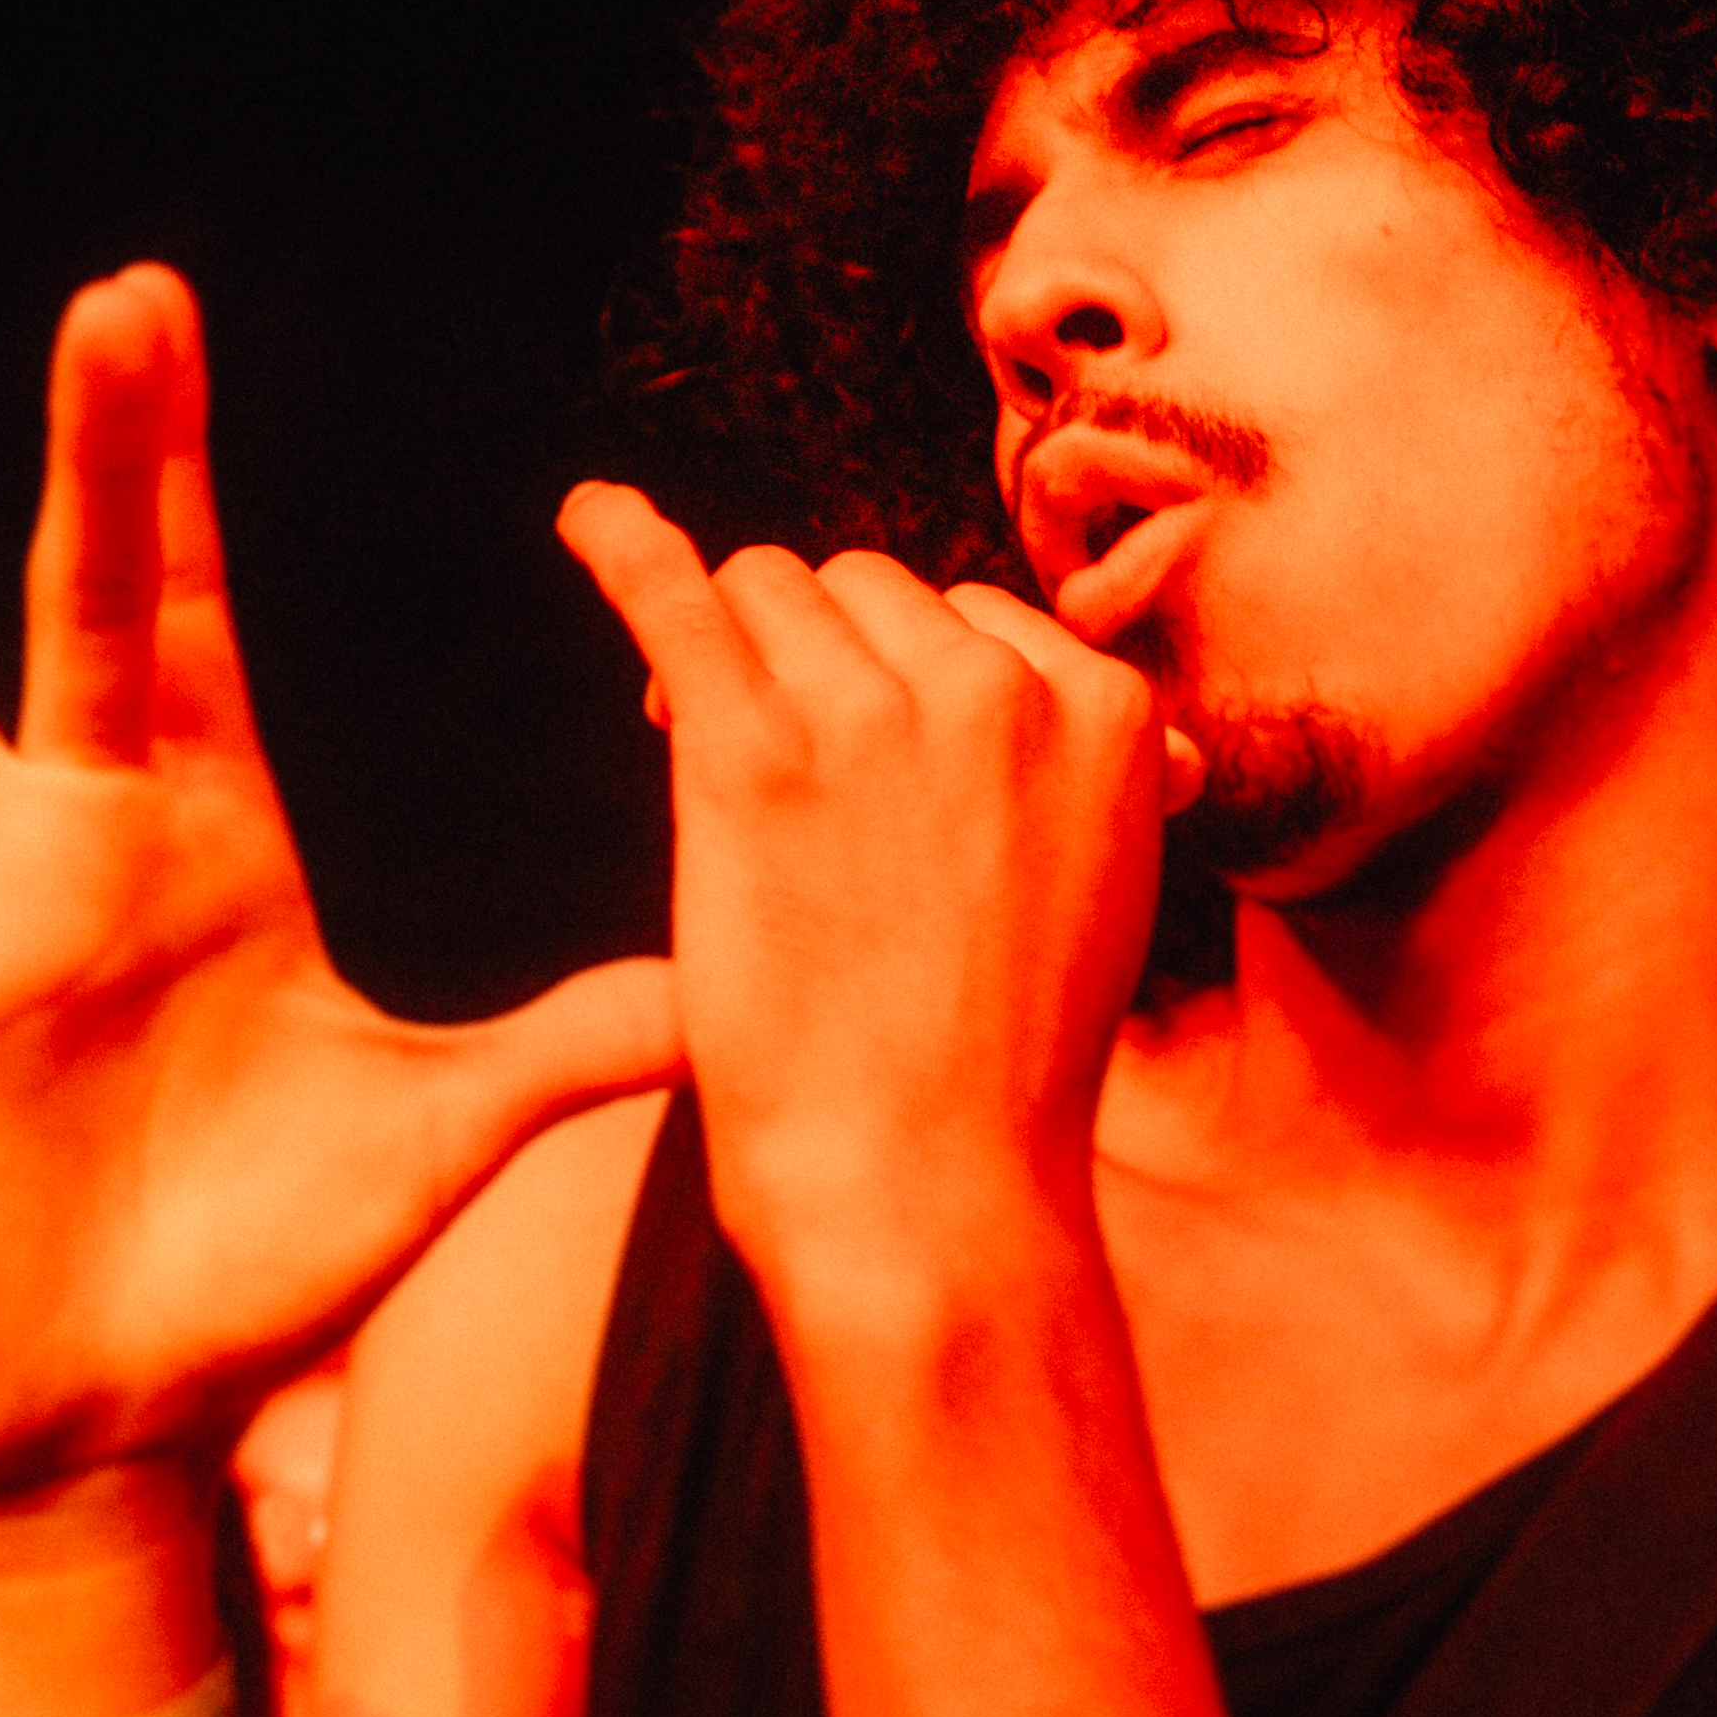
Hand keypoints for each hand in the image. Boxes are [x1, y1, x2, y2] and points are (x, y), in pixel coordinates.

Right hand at [0, 273, 676, 1499]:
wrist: (106, 1418)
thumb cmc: (264, 1276)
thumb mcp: (435, 1149)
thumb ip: (564, 1058)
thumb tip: (718, 1005)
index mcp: (212, 832)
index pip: (192, 613)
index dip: (179, 474)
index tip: (167, 315)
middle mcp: (75, 824)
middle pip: (80, 590)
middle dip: (99, 445)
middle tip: (115, 290)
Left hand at [551, 487, 1188, 1330]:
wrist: (927, 1198)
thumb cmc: (1000, 1073)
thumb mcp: (1101, 898)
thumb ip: (1090, 788)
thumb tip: (1130, 732)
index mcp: (1108, 711)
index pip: (964, 619)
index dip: (895, 686)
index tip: (863, 774)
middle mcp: (999, 686)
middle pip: (862, 589)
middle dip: (813, 662)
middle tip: (782, 789)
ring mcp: (875, 712)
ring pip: (770, 589)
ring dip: (733, 655)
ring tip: (708, 765)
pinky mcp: (752, 755)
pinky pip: (675, 596)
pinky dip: (620, 545)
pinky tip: (586, 519)